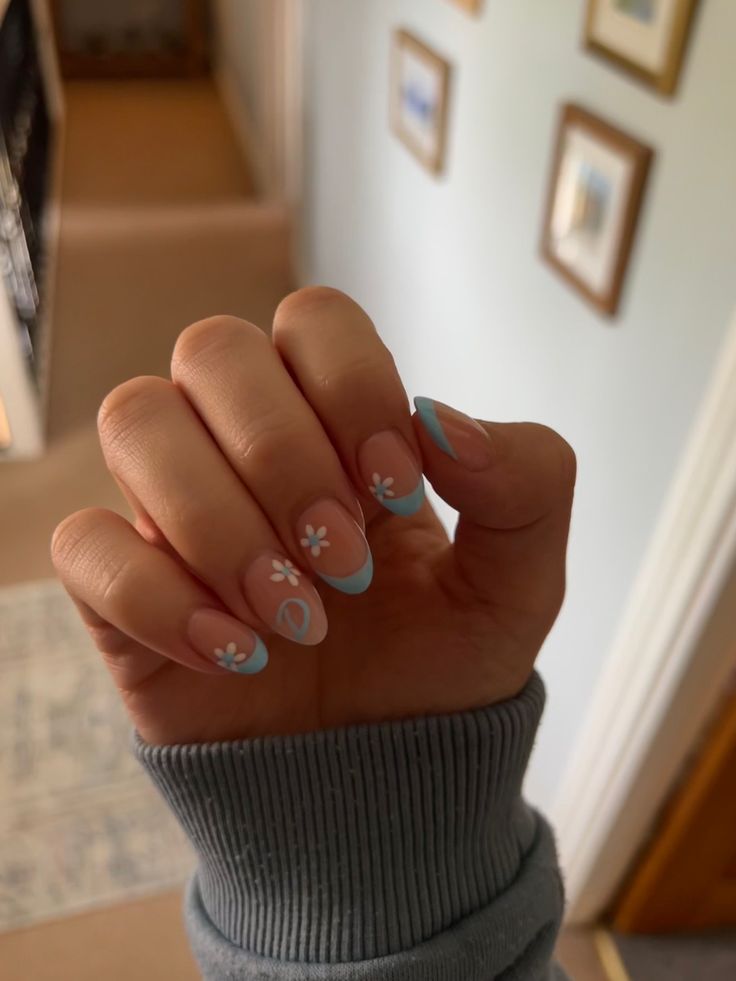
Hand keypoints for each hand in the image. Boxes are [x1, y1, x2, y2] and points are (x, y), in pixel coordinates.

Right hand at [51, 288, 575, 744]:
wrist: (378, 777)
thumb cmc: (438, 664)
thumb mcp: (518, 582)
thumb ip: (525, 485)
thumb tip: (440, 419)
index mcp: (338, 421)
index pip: (315, 318)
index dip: (352, 385)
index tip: (396, 487)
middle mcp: (244, 443)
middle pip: (212, 350)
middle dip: (282, 455)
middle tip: (344, 562)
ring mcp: (174, 508)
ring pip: (135, 420)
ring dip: (218, 521)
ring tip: (294, 617)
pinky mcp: (123, 587)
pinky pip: (83, 543)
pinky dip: (159, 598)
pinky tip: (237, 656)